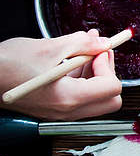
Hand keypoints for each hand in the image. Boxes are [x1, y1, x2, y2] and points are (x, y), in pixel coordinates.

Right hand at [0, 30, 121, 119]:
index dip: (108, 65)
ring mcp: (61, 112)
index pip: (112, 87)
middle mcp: (67, 111)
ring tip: (83, 49)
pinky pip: (80, 97)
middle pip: (111, 99)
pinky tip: (72, 60)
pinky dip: (82, 78)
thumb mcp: (49, 48)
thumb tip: (102, 43)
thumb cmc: (6, 65)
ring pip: (97, 98)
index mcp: (69, 97)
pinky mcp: (55, 108)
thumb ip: (82, 44)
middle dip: (108, 72)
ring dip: (95, 73)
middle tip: (97, 52)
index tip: (98, 50)